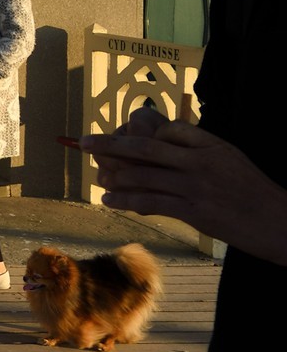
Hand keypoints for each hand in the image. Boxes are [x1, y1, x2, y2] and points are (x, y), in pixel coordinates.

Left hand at [82, 121, 286, 265]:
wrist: (279, 222)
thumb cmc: (252, 190)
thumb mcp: (230, 157)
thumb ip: (198, 148)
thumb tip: (161, 140)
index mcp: (210, 143)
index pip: (166, 130)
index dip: (139, 133)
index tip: (120, 136)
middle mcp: (200, 161)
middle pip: (145, 148)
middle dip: (110, 144)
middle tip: (83, 141)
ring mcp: (196, 187)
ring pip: (144, 176)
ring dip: (115, 176)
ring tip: (98, 178)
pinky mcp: (194, 212)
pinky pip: (152, 202)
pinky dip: (126, 200)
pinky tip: (110, 200)